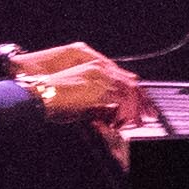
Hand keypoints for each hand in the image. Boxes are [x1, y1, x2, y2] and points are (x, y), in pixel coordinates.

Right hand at [22, 49, 142, 124]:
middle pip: (130, 83)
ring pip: (129, 90)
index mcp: (96, 68)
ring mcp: (99, 77)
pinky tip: (125, 120)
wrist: (39, 96)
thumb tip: (112, 114)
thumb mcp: (80, 100)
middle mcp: (100, 69)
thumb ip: (98, 104)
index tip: (144, 106)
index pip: (125, 79)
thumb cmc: (53, 100)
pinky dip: (126, 110)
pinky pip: (121, 99)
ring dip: (135, 107)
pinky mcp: (97, 87)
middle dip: (142, 100)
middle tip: (148, 114)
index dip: (137, 94)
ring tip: (138, 121)